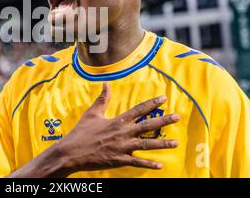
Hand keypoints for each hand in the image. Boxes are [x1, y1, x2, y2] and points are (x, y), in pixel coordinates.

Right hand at [57, 82, 179, 172]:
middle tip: (177, 117)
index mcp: (117, 121)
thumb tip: (106, 84)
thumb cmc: (81, 132)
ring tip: (175, 143)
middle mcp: (123, 132)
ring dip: (162, 143)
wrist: (72, 152)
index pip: (138, 110)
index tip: (163, 98)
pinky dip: (149, 164)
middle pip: (148, 125)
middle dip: (164, 121)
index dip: (152, 103)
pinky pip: (137, 162)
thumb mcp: (92, 113)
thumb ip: (102, 99)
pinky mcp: (120, 160)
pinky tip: (160, 165)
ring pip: (147, 144)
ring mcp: (122, 147)